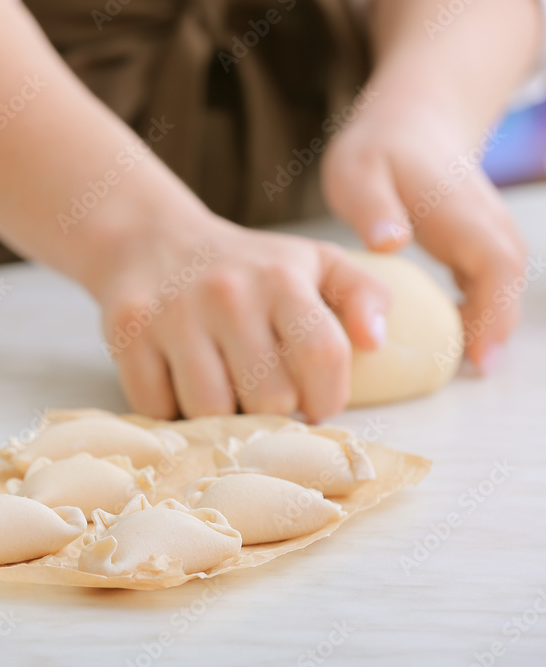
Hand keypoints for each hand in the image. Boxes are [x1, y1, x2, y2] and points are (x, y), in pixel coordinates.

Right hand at [89, 212, 389, 421]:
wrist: (149, 240)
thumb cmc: (245, 267)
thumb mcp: (313, 262)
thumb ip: (363, 294)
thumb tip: (376, 341)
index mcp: (280, 277)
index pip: (323, 355)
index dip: (329, 397)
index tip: (317, 407)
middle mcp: (226, 293)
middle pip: (268, 398)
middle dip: (272, 411)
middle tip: (262, 396)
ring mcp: (171, 314)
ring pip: (210, 411)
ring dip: (220, 418)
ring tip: (222, 392)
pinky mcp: (127, 335)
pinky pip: (157, 408)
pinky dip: (170, 411)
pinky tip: (178, 385)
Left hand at [322, 95, 526, 373]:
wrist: (409, 123)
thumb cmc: (379, 151)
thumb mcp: (359, 174)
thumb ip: (374, 209)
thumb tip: (391, 242)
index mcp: (461, 212)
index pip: (495, 266)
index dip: (493, 314)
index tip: (480, 357)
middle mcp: (486, 223)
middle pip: (508, 283)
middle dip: (496, 330)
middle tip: (470, 373)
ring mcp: (488, 232)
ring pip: (503, 285)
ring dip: (490, 324)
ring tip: (462, 366)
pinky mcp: (478, 242)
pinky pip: (489, 283)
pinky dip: (480, 311)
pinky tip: (453, 337)